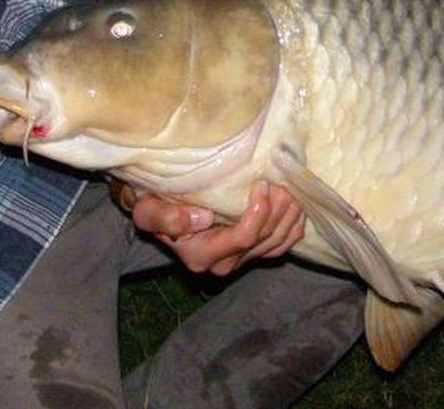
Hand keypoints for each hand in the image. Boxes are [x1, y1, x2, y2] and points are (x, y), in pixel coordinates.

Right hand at [126, 181, 305, 276]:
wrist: (160, 212)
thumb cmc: (154, 206)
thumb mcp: (148, 211)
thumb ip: (165, 218)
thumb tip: (202, 218)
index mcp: (201, 256)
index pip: (244, 237)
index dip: (259, 211)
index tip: (261, 183)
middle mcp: (224, 264)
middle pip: (266, 238)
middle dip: (280, 209)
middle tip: (282, 180)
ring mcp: (241, 260)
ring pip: (279, 242)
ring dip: (290, 215)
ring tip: (290, 187)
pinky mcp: (253, 254)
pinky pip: (283, 246)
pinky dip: (293, 226)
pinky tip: (295, 206)